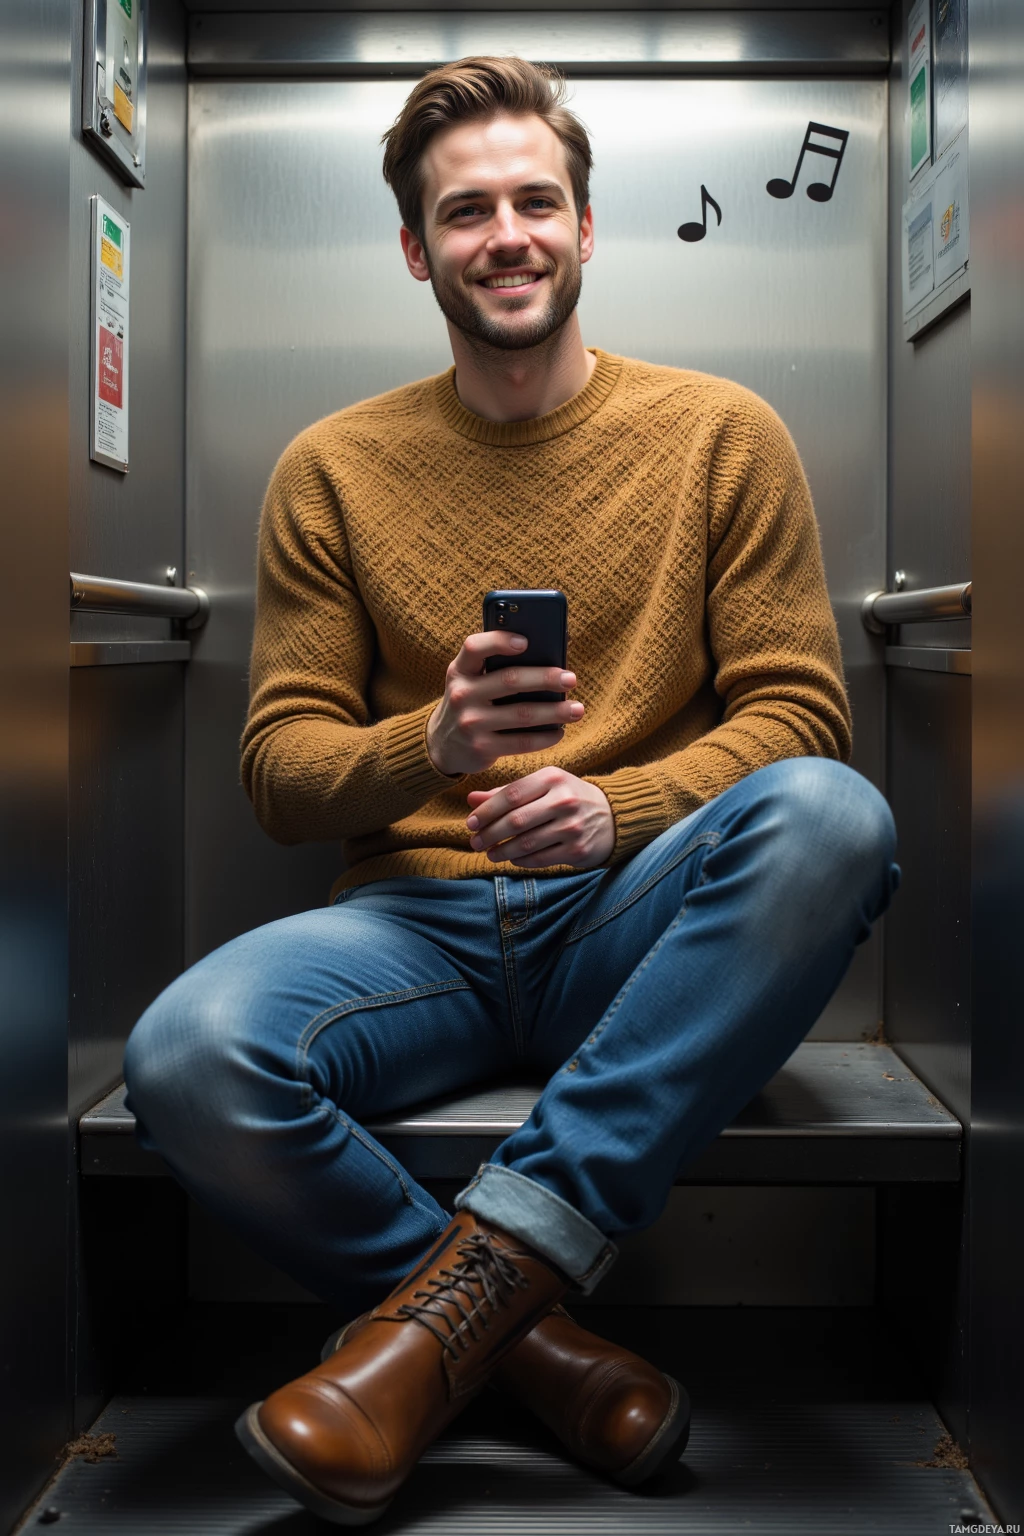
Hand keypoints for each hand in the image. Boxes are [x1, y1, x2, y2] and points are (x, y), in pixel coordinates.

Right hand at [426, 631, 584, 776]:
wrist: (442, 744)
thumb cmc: (471, 701)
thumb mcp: (473, 680)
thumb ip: (499, 664)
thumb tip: (554, 645)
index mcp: (460, 670)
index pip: (474, 647)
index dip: (499, 641)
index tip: (526, 641)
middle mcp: (461, 694)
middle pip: (510, 680)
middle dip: (545, 678)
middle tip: (571, 678)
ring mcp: (470, 723)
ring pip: (522, 714)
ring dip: (555, 711)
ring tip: (577, 710)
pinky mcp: (481, 748)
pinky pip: (521, 742)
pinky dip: (544, 737)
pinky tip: (559, 732)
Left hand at [465, 767, 614, 869]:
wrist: (611, 815)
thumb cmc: (567, 797)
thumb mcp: (542, 786)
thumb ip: (507, 792)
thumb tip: (471, 799)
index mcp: (552, 778)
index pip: (511, 795)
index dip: (486, 811)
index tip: (470, 822)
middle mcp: (564, 800)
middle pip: (516, 820)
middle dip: (490, 834)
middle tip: (475, 842)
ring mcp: (573, 826)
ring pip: (526, 843)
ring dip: (502, 851)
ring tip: (489, 853)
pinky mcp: (577, 849)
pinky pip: (540, 858)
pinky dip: (521, 860)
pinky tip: (511, 858)